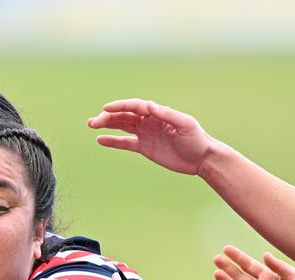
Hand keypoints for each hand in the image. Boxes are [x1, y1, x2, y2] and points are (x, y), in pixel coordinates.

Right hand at [88, 99, 216, 175]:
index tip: (106, 109)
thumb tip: (149, 105)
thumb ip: (166, 114)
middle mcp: (149, 121)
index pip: (135, 106)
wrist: (202, 159)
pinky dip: (113, 141)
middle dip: (108, 117)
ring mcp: (146, 133)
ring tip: (92, 125)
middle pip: (125, 115)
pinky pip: (125, 142)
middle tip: (94, 122)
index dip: (120, 106)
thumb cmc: (196, 139)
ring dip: (107, 125)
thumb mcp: (184, 125)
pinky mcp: (145, 147)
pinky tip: (100, 140)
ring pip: (122, 126)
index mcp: (158, 113)